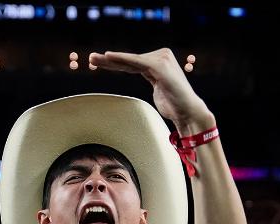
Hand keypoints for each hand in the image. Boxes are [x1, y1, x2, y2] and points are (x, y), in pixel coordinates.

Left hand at [88, 48, 212, 131]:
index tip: (98, 63)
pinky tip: (109, 57)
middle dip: (109, 60)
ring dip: (111, 60)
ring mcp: (162, 59)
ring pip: (131, 60)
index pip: (132, 62)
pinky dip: (122, 59)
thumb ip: (149, 77)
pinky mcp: (160, 66)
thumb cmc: (174, 104)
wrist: (188, 112)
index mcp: (159, 61)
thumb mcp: (158, 88)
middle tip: (91, 59)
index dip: (115, 63)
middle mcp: (161, 56)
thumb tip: (140, 74)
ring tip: (94, 59)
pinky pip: (137, 62)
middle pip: (130, 60)